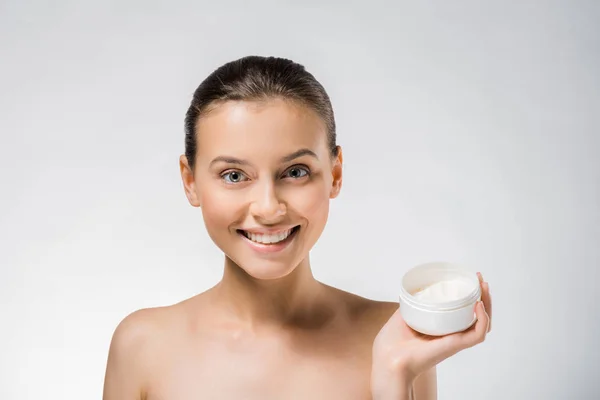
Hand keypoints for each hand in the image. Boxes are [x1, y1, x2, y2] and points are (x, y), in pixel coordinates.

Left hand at [371, 273, 491, 396]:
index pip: (465, 313)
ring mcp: (455, 340)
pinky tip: (478, 306)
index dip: (471, 297)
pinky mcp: (455, 346)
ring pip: (483, 324)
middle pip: (478, 316)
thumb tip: (416, 289)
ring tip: (484, 289)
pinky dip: (482, 320)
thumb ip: (412, 303)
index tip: (471, 279)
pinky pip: (477, 334)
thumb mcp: (403, 314)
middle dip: (484, 296)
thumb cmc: (392, 342)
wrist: (388, 357)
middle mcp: (452, 334)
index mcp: (442, 328)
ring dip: (487, 305)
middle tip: (481, 279)